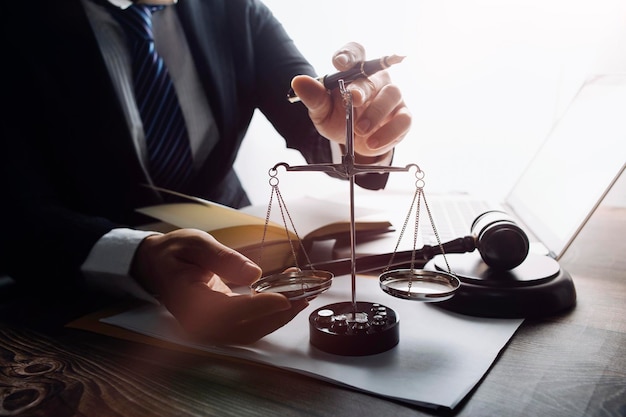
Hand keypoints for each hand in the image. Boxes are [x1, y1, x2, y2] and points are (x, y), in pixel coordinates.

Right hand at [131, 229, 307, 344]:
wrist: (156, 266)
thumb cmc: (175, 252)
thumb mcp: (196, 244)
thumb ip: (222, 258)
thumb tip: (254, 273)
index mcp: (189, 302)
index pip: (228, 312)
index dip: (259, 307)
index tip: (285, 297)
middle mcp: (199, 323)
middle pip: (245, 329)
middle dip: (279, 314)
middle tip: (305, 293)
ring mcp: (210, 328)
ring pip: (251, 332)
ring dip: (280, 316)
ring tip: (303, 293)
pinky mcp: (220, 326)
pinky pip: (249, 326)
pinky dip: (271, 314)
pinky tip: (288, 294)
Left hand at [290, 42, 410, 161]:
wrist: (352, 142)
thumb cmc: (338, 119)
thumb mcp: (321, 111)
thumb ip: (313, 97)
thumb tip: (298, 81)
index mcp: (354, 71)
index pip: (355, 51)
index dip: (349, 54)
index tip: (341, 62)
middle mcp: (376, 79)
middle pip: (373, 74)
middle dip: (363, 87)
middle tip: (354, 100)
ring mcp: (391, 96)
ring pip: (393, 94)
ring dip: (376, 112)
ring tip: (360, 130)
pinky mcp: (402, 116)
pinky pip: (404, 120)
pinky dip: (389, 132)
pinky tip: (373, 143)